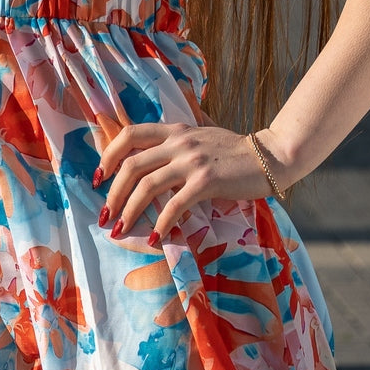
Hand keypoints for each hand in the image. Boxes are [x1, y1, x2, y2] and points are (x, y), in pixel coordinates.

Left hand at [93, 122, 286, 244]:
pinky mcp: (206, 181)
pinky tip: (156, 238)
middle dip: (112, 193)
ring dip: (129, 211)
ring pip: (147, 186)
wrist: (270, 156)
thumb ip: (178, 141)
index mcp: (174, 130)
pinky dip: (161, 224)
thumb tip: (153, 154)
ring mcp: (192, 161)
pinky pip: (174, 205)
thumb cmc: (235, 151)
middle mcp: (178, 142)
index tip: (99, 177)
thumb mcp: (201, 136)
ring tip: (120, 231)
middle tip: (105, 215)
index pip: (129, 134)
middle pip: (131, 165)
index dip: (108, 155)